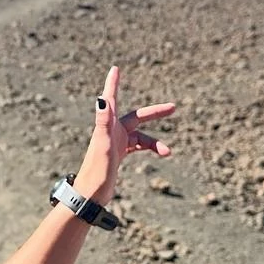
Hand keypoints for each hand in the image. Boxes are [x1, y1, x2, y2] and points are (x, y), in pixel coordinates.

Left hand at [74, 66, 175, 204]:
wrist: (90, 195)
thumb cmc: (96, 171)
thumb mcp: (103, 144)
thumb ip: (103, 121)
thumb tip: (102, 99)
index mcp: (107, 126)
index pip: (111, 99)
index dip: (113, 83)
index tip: (115, 68)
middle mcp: (111, 132)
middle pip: (136, 117)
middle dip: (155, 113)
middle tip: (173, 108)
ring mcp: (116, 143)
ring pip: (141, 136)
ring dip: (155, 143)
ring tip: (168, 153)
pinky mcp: (118, 154)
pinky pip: (138, 146)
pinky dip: (149, 148)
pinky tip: (161, 153)